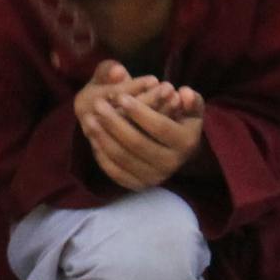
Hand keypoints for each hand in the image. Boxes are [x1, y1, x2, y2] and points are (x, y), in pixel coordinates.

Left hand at [75, 67, 204, 192]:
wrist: (176, 150)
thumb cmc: (181, 120)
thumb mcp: (190, 107)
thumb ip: (190, 98)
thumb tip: (183, 93)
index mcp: (187, 143)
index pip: (161, 128)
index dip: (140, 112)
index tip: (121, 97)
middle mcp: (171, 164)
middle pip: (138, 144)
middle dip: (115, 123)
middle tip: (98, 105)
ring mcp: (154, 178)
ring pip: (123, 158)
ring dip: (103, 137)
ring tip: (90, 118)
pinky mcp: (138, 185)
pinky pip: (115, 172)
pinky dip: (102, 154)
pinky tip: (92, 136)